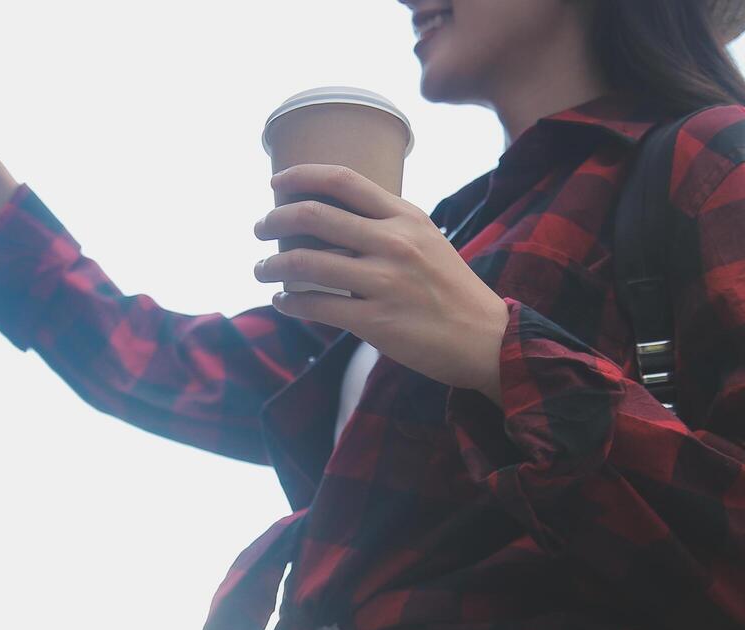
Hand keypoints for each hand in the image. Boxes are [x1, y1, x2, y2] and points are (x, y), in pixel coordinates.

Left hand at [253, 165, 509, 400]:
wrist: (485, 338)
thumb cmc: (452, 289)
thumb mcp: (428, 239)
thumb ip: (387, 224)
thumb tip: (333, 217)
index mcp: (406, 216)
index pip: (342, 180)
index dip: (300, 176)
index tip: (275, 184)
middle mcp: (394, 243)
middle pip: (314, 217)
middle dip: (273, 220)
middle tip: (259, 228)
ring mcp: (384, 282)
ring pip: (306, 264)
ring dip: (272, 266)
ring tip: (261, 270)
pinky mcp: (376, 321)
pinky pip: (316, 306)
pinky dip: (289, 302)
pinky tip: (283, 301)